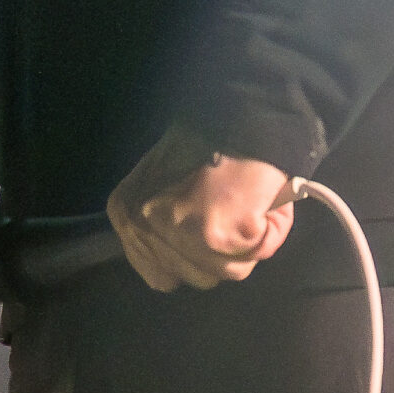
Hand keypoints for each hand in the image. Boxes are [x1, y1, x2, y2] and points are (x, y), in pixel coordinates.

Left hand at [108, 124, 295, 291]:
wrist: (241, 116)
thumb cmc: (209, 142)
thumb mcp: (164, 179)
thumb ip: (162, 222)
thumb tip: (183, 257)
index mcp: (126, 212)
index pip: (159, 274)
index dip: (193, 259)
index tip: (211, 234)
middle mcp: (144, 227)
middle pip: (196, 277)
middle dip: (222, 254)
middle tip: (233, 212)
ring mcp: (179, 233)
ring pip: (228, 271)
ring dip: (248, 244)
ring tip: (248, 205)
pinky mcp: (216, 235)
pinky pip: (253, 255)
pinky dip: (268, 234)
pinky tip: (260, 204)